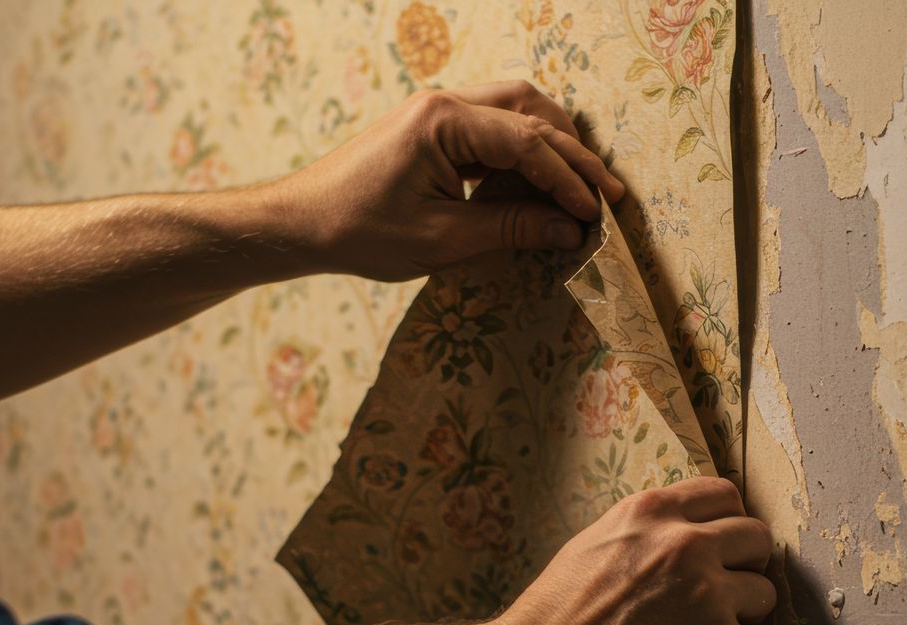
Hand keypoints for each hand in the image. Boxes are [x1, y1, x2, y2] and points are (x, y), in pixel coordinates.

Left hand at [276, 80, 627, 280]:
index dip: (569, 180)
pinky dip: (523, 149)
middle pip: (530, 106)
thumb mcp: (442, 239)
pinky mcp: (432, 127)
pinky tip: (539, 181)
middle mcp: (443, 102)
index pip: (528, 142)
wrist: (301, 223)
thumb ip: (511, 228)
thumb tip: (569, 229)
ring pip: (514, 107)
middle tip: (605, 192)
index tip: (596, 213)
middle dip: (572, 150)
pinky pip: (492, 125)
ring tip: (580, 183)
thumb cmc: (360, 231)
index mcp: (443, 122)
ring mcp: (437, 110)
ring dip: (551, 142)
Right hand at [492, 476, 775, 624]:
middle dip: (745, 566)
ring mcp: (708, 598)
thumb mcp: (595, 544)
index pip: (724, 495)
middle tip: (722, 594)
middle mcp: (687, 547)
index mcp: (652, 513)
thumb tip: (690, 533)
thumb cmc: (555, 618)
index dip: (727, 525)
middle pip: (757, 539)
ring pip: (763, 596)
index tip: (723, 548)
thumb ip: (648, 533)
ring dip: (740, 617)